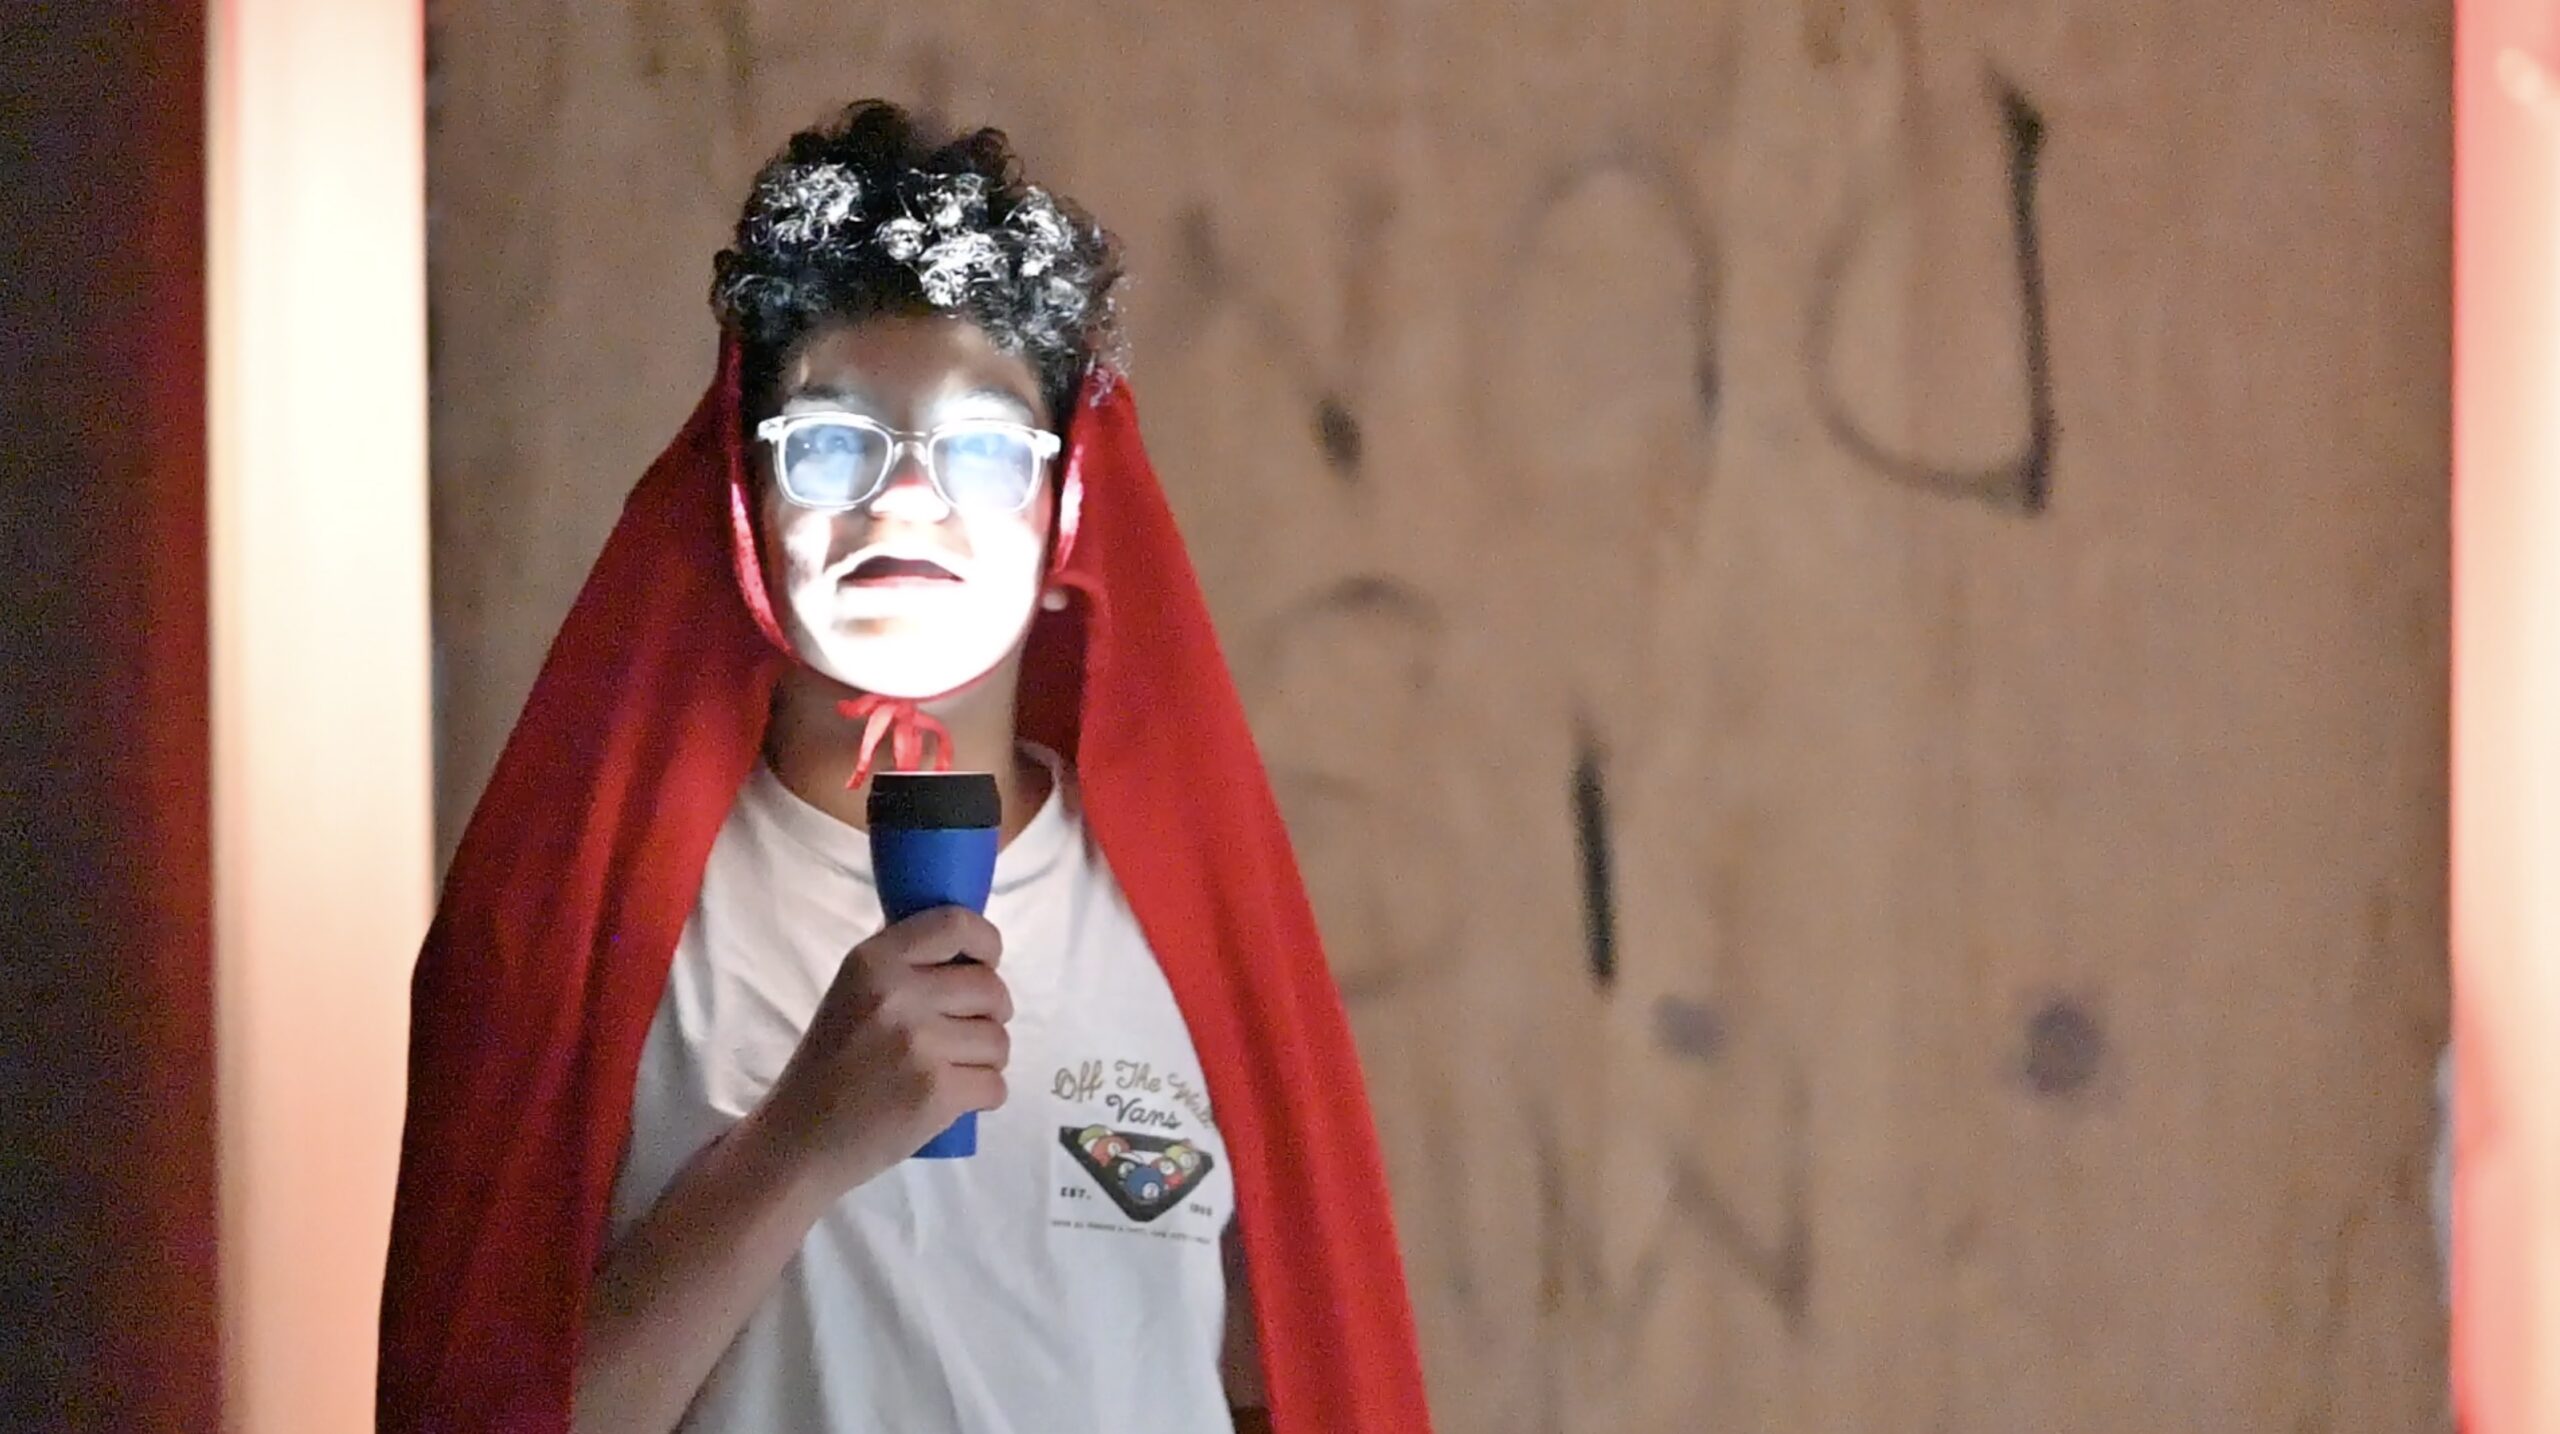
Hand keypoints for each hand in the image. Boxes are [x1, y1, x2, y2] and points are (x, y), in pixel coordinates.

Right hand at [748, 906, 1009, 1195]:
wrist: (798, 1140)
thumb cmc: (828, 1065)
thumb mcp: (851, 993)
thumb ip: (900, 965)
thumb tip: (962, 944)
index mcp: (874, 961)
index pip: (956, 925)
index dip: (986, 943)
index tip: (986, 964)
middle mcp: (899, 995)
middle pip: (991, 988)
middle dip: (991, 1013)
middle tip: (966, 1033)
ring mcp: (920, 1045)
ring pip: (999, 1040)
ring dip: (987, 1059)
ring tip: (953, 1069)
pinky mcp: (938, 1093)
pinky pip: (996, 1085)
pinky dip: (983, 1096)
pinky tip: (954, 1099)